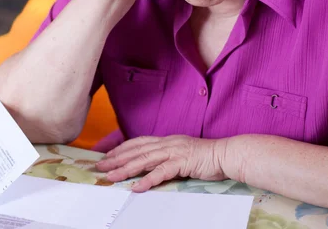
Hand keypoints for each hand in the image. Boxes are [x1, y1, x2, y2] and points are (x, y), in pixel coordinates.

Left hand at [95, 135, 228, 191]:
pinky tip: (137, 187)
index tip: (107, 156)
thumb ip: (167, 156)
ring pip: (144, 160)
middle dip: (116, 159)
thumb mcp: (182, 153)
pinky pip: (161, 172)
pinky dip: (147, 179)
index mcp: (166, 140)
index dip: (121, 149)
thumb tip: (152, 165)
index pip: (138, 142)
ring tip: (111, 177)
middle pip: (136, 151)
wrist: (227, 154)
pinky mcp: (182, 162)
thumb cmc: (206, 156)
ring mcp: (174, 151)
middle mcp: (167, 143)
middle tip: (100, 167)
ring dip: (126, 169)